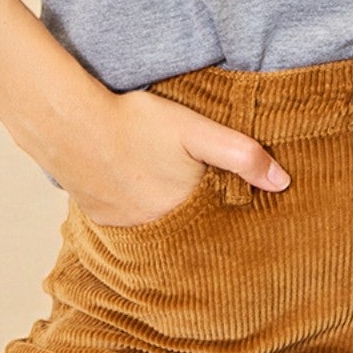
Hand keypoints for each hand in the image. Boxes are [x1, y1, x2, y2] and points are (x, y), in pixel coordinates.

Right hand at [64, 87, 290, 227]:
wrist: (70, 122)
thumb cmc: (135, 123)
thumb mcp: (196, 130)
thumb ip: (241, 155)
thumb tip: (282, 182)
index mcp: (181, 214)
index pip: (212, 226)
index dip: (222, 215)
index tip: (228, 207)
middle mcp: (152, 230)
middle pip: (184, 227)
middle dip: (193, 216)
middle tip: (192, 190)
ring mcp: (121, 225)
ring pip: (154, 224)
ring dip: (162, 211)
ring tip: (163, 184)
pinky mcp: (97, 215)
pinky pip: (126, 219)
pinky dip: (134, 206)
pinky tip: (133, 183)